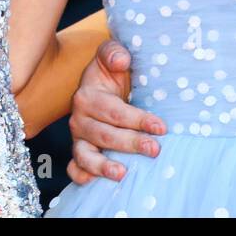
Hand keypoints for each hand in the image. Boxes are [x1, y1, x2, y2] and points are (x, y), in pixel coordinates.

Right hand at [67, 39, 165, 185]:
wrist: (101, 87)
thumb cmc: (112, 75)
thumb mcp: (112, 58)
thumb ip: (114, 53)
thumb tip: (121, 60)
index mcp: (87, 95)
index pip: (112, 110)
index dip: (136, 119)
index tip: (161, 127)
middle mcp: (79, 118)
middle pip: (102, 134)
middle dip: (129, 143)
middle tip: (155, 149)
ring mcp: (79, 137)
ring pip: (85, 153)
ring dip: (102, 165)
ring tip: (122, 174)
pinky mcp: (80, 151)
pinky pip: (75, 166)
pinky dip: (81, 175)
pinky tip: (92, 182)